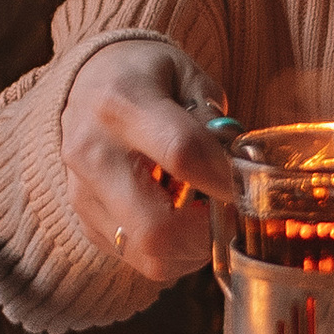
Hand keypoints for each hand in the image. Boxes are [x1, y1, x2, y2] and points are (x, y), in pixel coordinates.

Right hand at [59, 42, 234, 281]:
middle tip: (229, 213)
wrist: (87, 83)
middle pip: (156, 227)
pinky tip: (180, 220)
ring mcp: (83, 193)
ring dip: (192, 247)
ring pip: (148, 254)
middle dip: (208, 232)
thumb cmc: (146, 76)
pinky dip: (172, 251)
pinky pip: (137, 257)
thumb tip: (240, 171)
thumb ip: (213, 122)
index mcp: (122, 103)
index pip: (182, 153)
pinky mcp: (85, 220)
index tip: (249, 184)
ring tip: (205, 216)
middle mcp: (94, 153)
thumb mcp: (188, 76)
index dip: (225, 177)